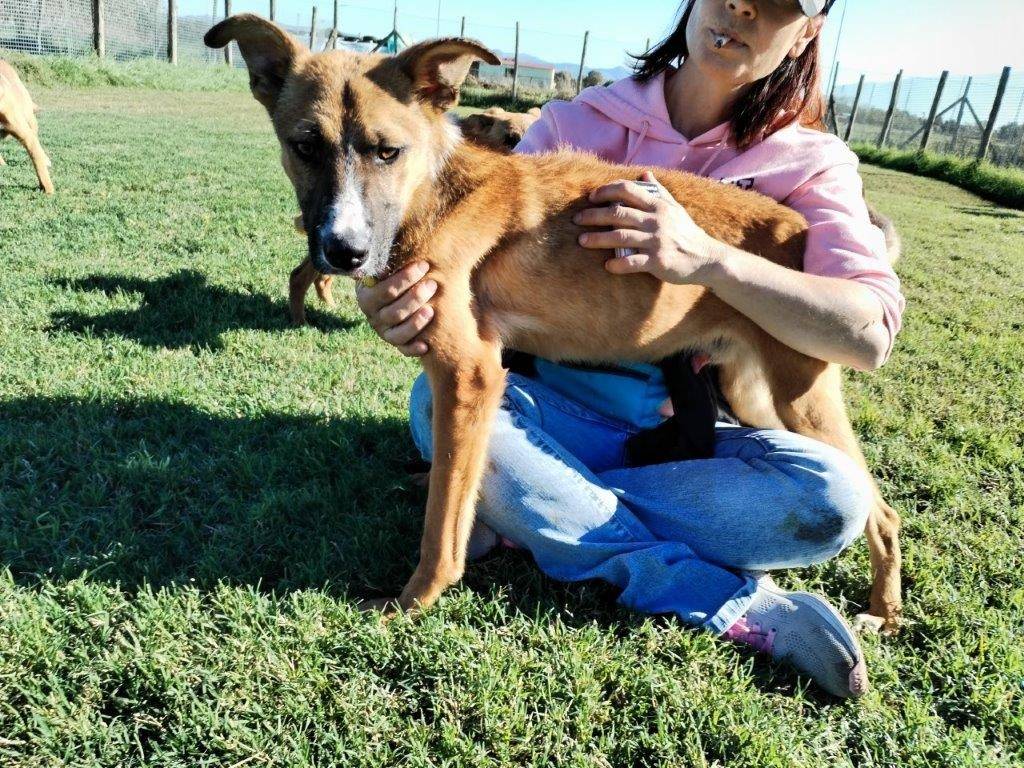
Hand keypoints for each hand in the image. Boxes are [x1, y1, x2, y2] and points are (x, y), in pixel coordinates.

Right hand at [355, 261, 436, 356]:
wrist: (390, 296)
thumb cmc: (392, 276)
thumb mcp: (384, 268)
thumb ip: (386, 263)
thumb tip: (386, 266)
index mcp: (367, 298)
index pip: (386, 290)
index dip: (405, 278)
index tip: (423, 266)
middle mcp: (374, 318)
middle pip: (394, 312)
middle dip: (415, 298)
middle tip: (432, 284)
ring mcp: (384, 333)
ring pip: (399, 333)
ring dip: (416, 323)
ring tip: (432, 310)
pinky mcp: (397, 344)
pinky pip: (403, 350)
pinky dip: (414, 350)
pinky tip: (426, 346)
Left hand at [574, 171, 721, 284]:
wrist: (708, 259)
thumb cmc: (688, 233)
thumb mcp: (676, 209)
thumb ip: (659, 192)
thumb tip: (645, 174)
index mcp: (658, 205)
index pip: (627, 190)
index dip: (606, 191)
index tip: (591, 197)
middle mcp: (657, 220)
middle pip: (618, 213)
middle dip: (593, 215)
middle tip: (576, 219)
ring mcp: (657, 241)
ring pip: (620, 236)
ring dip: (597, 239)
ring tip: (582, 240)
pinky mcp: (658, 262)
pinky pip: (632, 262)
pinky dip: (617, 264)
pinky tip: (607, 265)